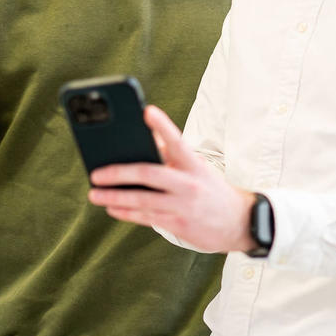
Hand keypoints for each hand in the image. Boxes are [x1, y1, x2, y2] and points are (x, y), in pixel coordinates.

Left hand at [89, 105, 254, 252]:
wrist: (240, 222)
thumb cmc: (212, 190)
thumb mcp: (199, 169)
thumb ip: (174, 156)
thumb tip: (147, 140)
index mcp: (194, 165)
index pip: (177, 140)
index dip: (162, 125)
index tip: (148, 111)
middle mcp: (189, 183)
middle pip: (149, 174)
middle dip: (118, 173)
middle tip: (96, 174)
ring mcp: (183, 205)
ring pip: (141, 199)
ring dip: (114, 197)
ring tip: (95, 194)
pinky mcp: (179, 224)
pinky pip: (146, 217)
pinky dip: (126, 212)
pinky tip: (112, 209)